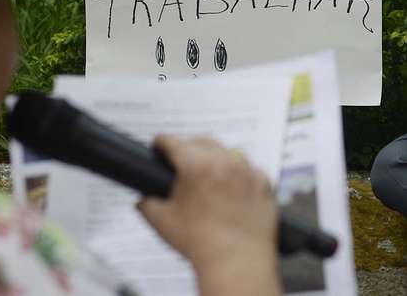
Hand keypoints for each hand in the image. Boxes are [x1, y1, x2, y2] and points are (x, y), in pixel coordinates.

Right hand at [137, 136, 277, 285]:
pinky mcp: (264, 185)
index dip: (161, 142)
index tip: (158, 144)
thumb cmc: (200, 244)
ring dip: (215, 156)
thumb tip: (142, 198)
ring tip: (208, 171)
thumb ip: (146, 203)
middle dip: (188, 146)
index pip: (173, 142)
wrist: (237, 264)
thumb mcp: (161, 221)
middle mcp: (223, 163)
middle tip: (181, 158)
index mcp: (195, 167)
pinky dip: (240, 173)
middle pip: (201, 142)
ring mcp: (247, 173)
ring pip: (227, 152)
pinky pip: (250, 169)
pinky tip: (232, 184)